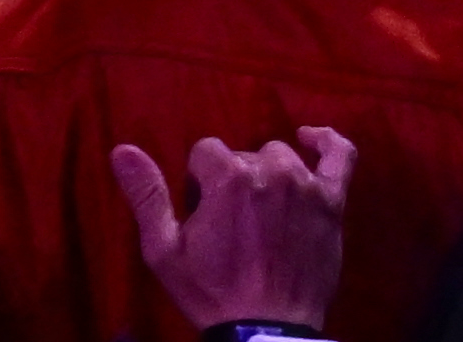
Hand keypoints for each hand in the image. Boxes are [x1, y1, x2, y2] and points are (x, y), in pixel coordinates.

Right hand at [114, 127, 350, 332]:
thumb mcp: (163, 250)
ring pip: (281, 156)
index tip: (200, 213)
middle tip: (229, 224)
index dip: (198, 182)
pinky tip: (310, 139)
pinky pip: (341, 153)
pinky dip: (327, 141)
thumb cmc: (211, 291)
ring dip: (267, 174)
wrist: (267, 326)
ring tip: (259, 212)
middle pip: (243, 155)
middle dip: (231, 181)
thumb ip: (146, 195)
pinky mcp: (333, 200)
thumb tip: (122, 150)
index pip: (205, 152)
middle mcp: (273, 170)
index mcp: (230, 177)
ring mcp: (308, 183)